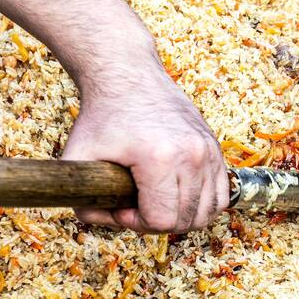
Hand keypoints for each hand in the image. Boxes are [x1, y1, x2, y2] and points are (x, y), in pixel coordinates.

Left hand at [62, 58, 228, 233]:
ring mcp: (208, 151)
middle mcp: (192, 154)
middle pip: (186, 220)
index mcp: (160, 158)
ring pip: (207, 212)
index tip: (121, 206)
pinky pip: (220, 196)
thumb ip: (82, 199)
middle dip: (157, 222)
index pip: (162, 220)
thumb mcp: (78, 155)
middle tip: (135, 205)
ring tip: (157, 202)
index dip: (137, 222)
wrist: (129, 76)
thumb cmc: (104, 114)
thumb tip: (101, 222)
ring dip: (182, 216)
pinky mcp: (216, 149)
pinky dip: (201, 205)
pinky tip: (177, 196)